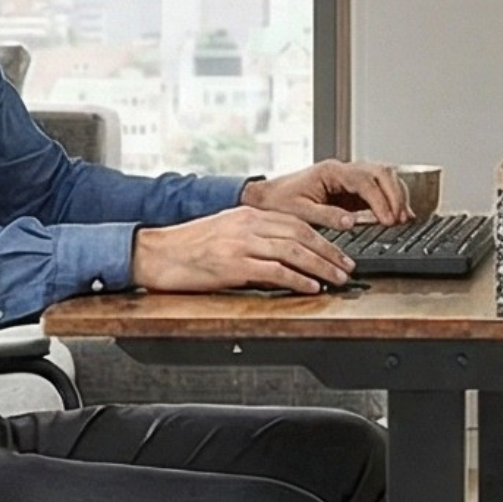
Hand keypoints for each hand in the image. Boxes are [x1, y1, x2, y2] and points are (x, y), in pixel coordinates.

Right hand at [132, 206, 353, 295]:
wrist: (154, 254)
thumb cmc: (186, 248)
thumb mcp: (225, 233)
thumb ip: (254, 240)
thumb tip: (283, 261)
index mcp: (248, 214)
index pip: (296, 222)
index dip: (323, 238)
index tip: (339, 252)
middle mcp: (248, 224)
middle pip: (301, 235)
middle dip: (329, 253)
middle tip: (348, 267)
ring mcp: (241, 243)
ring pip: (293, 251)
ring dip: (321, 267)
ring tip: (337, 279)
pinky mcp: (233, 264)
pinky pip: (274, 271)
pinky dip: (297, 279)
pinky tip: (311, 287)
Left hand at [244, 160, 410, 229]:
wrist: (265, 198)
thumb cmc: (278, 202)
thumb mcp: (299, 212)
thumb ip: (326, 216)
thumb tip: (351, 222)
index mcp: (331, 171)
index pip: (366, 181)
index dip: (381, 201)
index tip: (389, 219)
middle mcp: (343, 170)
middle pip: (382, 172)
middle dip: (396, 194)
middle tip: (401, 218)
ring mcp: (348, 177)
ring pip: (383, 176)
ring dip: (396, 195)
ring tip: (404, 217)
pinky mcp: (350, 188)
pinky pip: (377, 188)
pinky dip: (389, 199)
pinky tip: (395, 214)